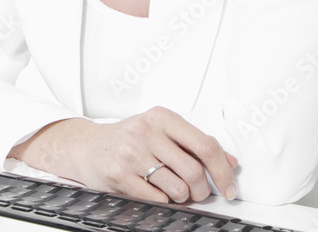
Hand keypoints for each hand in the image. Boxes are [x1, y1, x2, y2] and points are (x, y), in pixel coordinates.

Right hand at [9, 106, 237, 203]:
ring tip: (174, 189)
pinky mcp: (119, 174)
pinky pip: (158, 198)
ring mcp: (131, 153)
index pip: (205, 145)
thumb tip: (230, 162)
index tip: (229, 187)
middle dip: (202, 190)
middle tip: (199, 192)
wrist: (86, 146)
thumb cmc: (127, 138)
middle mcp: (145, 131)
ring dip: (183, 196)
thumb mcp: (161, 132)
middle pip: (194, 170)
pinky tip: (154, 190)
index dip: (223, 171)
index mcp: (161, 117)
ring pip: (178, 187)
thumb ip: (195, 144)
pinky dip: (163, 200)